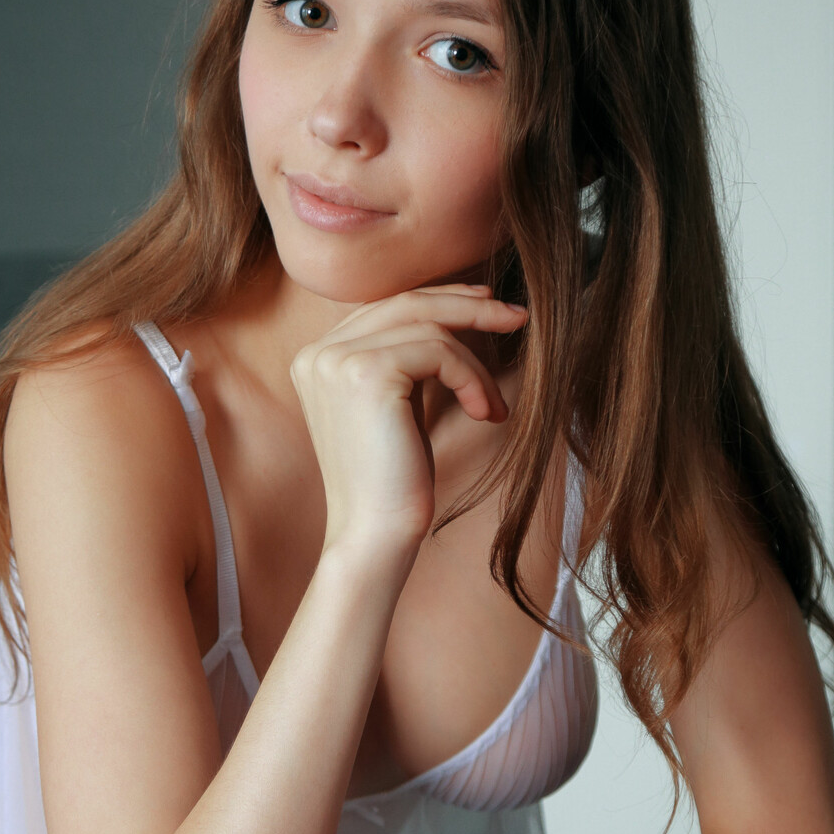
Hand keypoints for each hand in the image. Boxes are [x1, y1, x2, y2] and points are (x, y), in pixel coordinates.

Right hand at [289, 285, 526, 560]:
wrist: (376, 533)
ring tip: (493, 404)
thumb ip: (407, 358)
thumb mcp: (399, 405)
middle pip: (406, 302)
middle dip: (468, 305)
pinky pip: (439, 351)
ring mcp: (336, 360)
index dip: (441, 300)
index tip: (487, 307)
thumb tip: (455, 308)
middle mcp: (317, 353)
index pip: (386, 307)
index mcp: (317, 357)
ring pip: (429, 327)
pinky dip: (472, 378)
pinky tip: (484, 413)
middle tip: (516, 315)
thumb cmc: (394, 479)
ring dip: (475, 363)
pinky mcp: (366, 373)